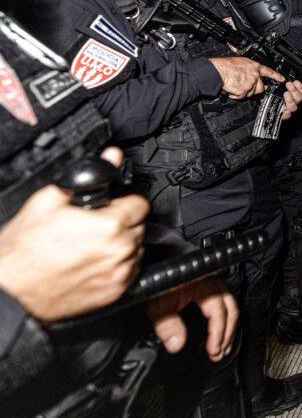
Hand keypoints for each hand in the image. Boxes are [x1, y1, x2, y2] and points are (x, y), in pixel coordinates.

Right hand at [0, 166, 148, 321]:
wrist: (10, 290)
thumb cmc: (23, 251)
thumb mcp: (48, 201)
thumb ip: (89, 175)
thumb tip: (112, 156)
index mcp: (110, 226)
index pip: (140, 204)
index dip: (123, 202)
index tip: (110, 207)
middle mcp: (120, 251)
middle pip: (139, 226)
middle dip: (121, 223)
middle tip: (94, 226)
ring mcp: (119, 275)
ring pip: (136, 250)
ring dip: (120, 245)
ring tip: (90, 246)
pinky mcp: (115, 294)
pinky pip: (130, 273)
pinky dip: (116, 267)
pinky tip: (91, 263)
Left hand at [146, 276, 238, 361]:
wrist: (156, 266)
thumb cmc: (157, 278)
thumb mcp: (158, 304)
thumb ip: (167, 326)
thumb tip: (177, 345)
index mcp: (206, 286)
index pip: (219, 313)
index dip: (218, 333)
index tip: (214, 350)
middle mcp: (214, 281)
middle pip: (231, 310)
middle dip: (228, 334)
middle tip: (221, 352)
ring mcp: (215, 281)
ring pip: (231, 305)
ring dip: (229, 327)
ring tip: (224, 346)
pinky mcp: (211, 282)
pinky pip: (225, 301)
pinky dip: (225, 318)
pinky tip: (221, 329)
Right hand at [209, 57, 285, 99]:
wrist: (218, 71)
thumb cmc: (226, 65)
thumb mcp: (241, 61)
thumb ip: (250, 68)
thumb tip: (253, 72)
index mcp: (255, 67)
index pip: (269, 72)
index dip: (276, 76)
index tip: (282, 79)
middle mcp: (254, 76)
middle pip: (261, 87)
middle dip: (255, 88)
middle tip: (245, 85)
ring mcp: (250, 84)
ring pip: (251, 93)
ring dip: (244, 91)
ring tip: (235, 84)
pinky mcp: (244, 91)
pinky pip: (242, 96)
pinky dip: (237, 94)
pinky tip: (232, 88)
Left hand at [279, 80, 301, 120]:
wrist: (273, 99)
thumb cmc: (285, 89)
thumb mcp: (292, 81)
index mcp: (299, 94)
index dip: (301, 87)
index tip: (296, 82)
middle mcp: (295, 102)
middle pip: (299, 99)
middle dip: (294, 91)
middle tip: (289, 84)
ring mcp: (290, 108)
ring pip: (294, 107)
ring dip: (290, 100)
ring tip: (286, 93)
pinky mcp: (284, 114)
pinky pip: (287, 116)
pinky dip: (287, 114)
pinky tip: (285, 110)